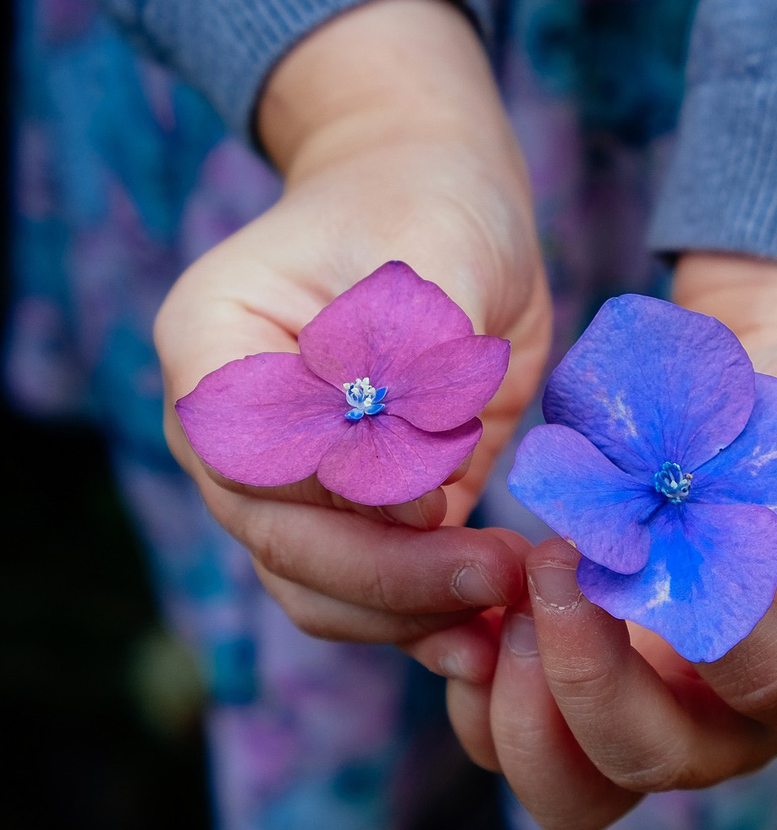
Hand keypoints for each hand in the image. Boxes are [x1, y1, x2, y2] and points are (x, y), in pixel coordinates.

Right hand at [155, 0, 551, 663]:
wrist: (448, 210)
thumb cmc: (428, 205)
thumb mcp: (434, 250)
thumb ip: (414, 356)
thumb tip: (406, 487)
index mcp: (217, 349)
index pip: (247, 460)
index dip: (338, 497)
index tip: (436, 497)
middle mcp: (238, 432)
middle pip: (282, 542)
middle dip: (391, 577)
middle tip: (497, 577)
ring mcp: (295, 481)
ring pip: (320, 587)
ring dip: (411, 613)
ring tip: (505, 601)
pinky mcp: (364, 509)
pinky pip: (376, 589)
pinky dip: (428, 614)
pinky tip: (491, 624)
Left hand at [449, 254, 776, 829]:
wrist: (761, 411)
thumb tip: (696, 486)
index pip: (768, 679)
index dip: (695, 619)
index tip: (644, 535)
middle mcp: (737, 715)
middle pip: (645, 759)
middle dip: (582, 672)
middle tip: (552, 559)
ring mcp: (651, 710)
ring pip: (564, 785)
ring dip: (517, 697)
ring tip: (509, 585)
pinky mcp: (577, 684)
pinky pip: (504, 735)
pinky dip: (472, 677)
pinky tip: (473, 591)